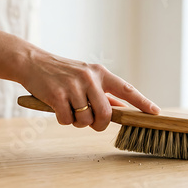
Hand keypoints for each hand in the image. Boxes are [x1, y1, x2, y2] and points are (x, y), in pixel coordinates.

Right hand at [20, 50, 160, 130]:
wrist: (32, 62)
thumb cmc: (61, 72)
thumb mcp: (85, 76)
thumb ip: (102, 92)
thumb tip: (120, 108)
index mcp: (99, 73)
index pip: (126, 89)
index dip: (142, 102)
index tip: (155, 112)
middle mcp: (89, 78)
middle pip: (105, 114)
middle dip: (99, 124)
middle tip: (91, 121)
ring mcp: (73, 87)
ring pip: (85, 120)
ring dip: (78, 122)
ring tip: (69, 108)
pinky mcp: (57, 96)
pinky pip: (67, 121)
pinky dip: (63, 120)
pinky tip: (57, 108)